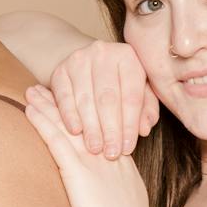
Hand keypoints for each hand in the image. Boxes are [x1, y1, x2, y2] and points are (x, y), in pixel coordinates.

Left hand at [25, 86, 154, 206]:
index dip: (84, 115)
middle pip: (84, 122)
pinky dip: (43, 122)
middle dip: (66, 104)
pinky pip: (57, 141)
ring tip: (33, 90)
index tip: (73, 102)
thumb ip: (115, 201)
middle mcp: (108, 158)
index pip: (100, 131)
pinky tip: (30, 110)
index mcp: (121, 166)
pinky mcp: (79, 173)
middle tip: (49, 87)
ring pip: (68, 126)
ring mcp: (94, 163)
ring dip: (49, 106)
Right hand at [51, 40, 158, 157]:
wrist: (90, 63)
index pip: (131, 96)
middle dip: (110, 129)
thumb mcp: (140, 90)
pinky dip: (69, 115)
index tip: (128, 148)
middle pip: (108, 98)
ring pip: (86, 99)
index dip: (130, 125)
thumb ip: (146, 109)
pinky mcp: (60, 70)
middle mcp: (104, 53)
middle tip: (111, 153)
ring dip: (91, 127)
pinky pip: (64, 96)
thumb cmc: (120, 82)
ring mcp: (79, 59)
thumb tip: (143, 130)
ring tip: (95, 149)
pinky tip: (75, 132)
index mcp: (129, 57)